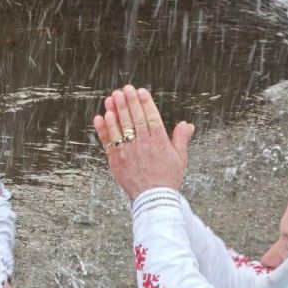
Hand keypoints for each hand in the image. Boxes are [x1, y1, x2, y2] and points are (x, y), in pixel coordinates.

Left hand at [93, 85, 193, 199]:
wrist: (152, 199)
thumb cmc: (167, 178)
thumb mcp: (180, 158)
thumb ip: (180, 139)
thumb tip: (186, 124)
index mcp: (159, 142)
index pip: (151, 117)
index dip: (145, 103)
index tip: (140, 91)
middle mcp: (143, 145)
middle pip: (134, 119)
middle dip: (129, 102)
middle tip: (124, 89)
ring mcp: (128, 152)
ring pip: (120, 127)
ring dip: (115, 111)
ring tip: (111, 98)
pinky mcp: (116, 160)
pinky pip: (108, 141)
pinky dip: (104, 129)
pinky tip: (101, 116)